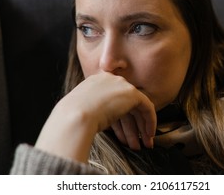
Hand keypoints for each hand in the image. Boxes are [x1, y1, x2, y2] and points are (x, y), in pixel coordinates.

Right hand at [35, 72, 155, 162]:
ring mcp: (121, 84)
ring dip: (141, 128)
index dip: (119, 120)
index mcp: (95, 82)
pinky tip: (148, 135)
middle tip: (137, 141)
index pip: (112, 100)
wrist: (75, 115)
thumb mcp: (83, 109)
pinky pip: (147, 106)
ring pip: (137, 107)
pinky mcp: (132, 92)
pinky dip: (149, 121)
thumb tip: (108, 122)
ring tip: (144, 144)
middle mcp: (110, 79)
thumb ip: (96, 109)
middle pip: (125, 104)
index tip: (122, 135)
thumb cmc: (73, 118)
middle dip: (132, 125)